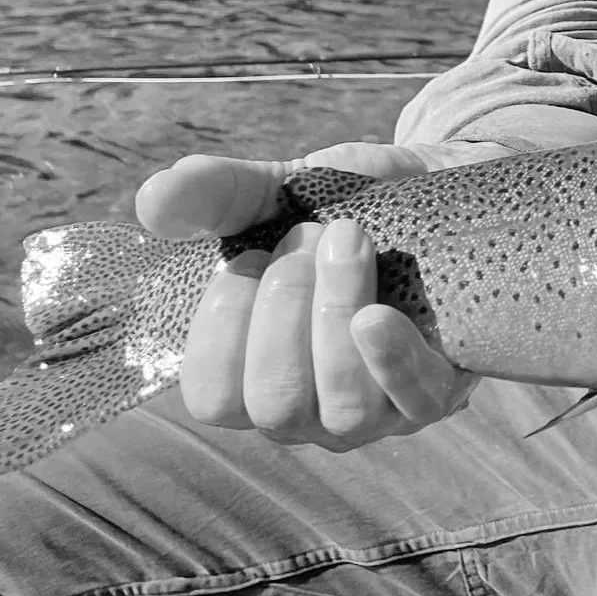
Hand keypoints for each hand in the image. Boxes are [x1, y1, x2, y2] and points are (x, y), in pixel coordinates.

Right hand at [135, 139, 500, 449]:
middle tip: (307, 233)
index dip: (220, 330)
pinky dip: (391, 359)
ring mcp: (379, 407)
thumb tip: (152, 197)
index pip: (214, 397)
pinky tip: (378, 314)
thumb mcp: (279, 192)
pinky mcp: (440, 389)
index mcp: (261, 372)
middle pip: (274, 403)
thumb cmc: (352, 204)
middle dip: (282, 311)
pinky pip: (414, 400)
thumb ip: (217, 195)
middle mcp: (315, 408)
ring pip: (341, 407)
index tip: (249, 256)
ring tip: (347, 238)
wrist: (444, 187)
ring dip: (334, 316)